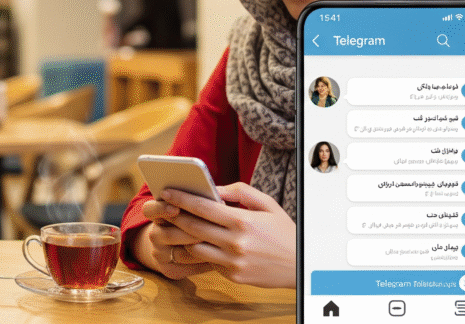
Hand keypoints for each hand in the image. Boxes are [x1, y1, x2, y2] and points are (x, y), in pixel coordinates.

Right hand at [133, 199, 211, 279]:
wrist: (179, 247)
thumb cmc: (192, 220)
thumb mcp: (191, 208)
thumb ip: (199, 203)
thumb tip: (219, 202)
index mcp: (155, 214)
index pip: (149, 210)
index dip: (161, 208)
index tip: (176, 208)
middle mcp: (155, 235)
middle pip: (167, 234)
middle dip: (190, 231)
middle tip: (210, 226)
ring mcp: (161, 254)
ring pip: (180, 252)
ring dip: (199, 247)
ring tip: (217, 241)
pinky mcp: (170, 270)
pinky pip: (187, 266)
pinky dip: (202, 260)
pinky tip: (216, 254)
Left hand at [164, 183, 295, 287]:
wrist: (302, 265)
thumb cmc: (283, 231)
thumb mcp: (268, 204)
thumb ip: (241, 192)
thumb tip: (216, 189)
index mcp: (242, 221)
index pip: (202, 207)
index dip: (181, 198)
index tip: (166, 192)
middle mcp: (234, 242)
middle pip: (192, 227)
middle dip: (173, 215)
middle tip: (162, 208)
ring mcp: (232, 261)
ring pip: (194, 248)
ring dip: (183, 237)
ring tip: (176, 227)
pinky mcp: (233, 275)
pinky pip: (207, 262)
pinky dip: (199, 252)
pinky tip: (195, 244)